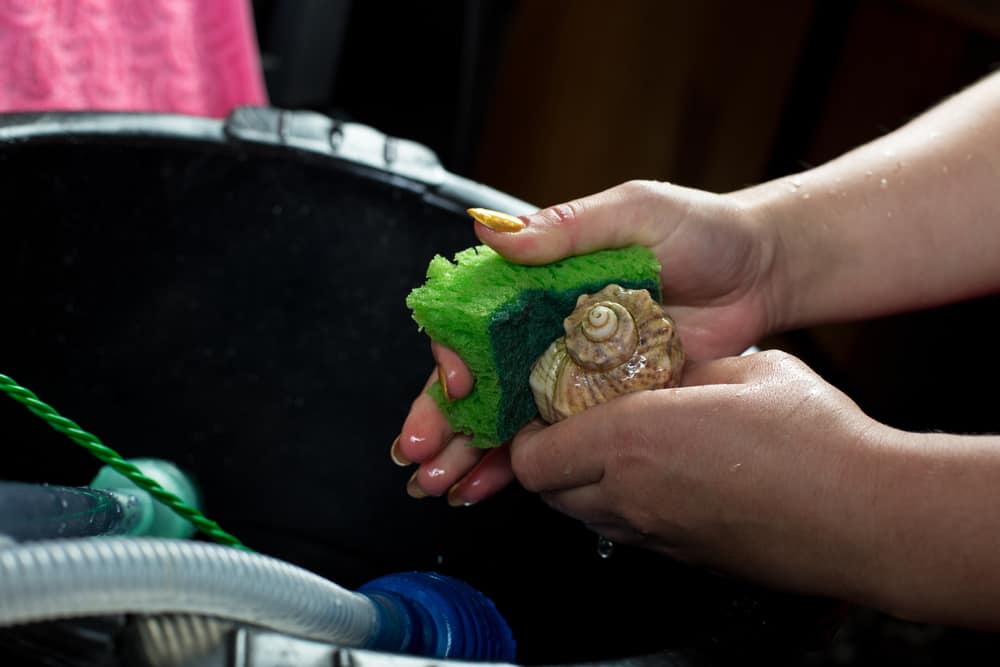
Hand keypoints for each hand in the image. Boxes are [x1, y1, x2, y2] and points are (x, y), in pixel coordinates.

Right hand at [394, 180, 781, 503]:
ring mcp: (574, 369)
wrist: (762, 272)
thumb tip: (493, 233)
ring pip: (509, 415)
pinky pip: (557, 438)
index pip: (476, 320)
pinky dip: (523, 464)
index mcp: (539, 281)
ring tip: (444, 485)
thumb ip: (566, 226)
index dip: (453, 354)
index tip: (453, 385)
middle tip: (421, 456)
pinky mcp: (606, 402)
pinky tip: (490, 487)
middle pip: (481, 376)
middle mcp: (546, 327)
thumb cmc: (700, 230)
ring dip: (472, 451)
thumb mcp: (632, 211)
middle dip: (444, 418)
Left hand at [510, 348, 887, 603]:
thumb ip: (686, 370)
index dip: (528, 434)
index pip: (533, 455)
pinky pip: (628, 533)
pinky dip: (624, 508)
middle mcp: (631, 495)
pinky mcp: (685, 559)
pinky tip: (666, 479)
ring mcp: (657, 535)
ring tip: (621, 451)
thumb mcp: (744, 367)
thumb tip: (662, 373)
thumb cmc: (814, 438)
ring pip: (584, 516)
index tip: (545, 410)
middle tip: (576, 426)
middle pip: (548, 491)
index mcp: (632, 439)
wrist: (869, 516)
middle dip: (549, 458)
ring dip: (583, 484)